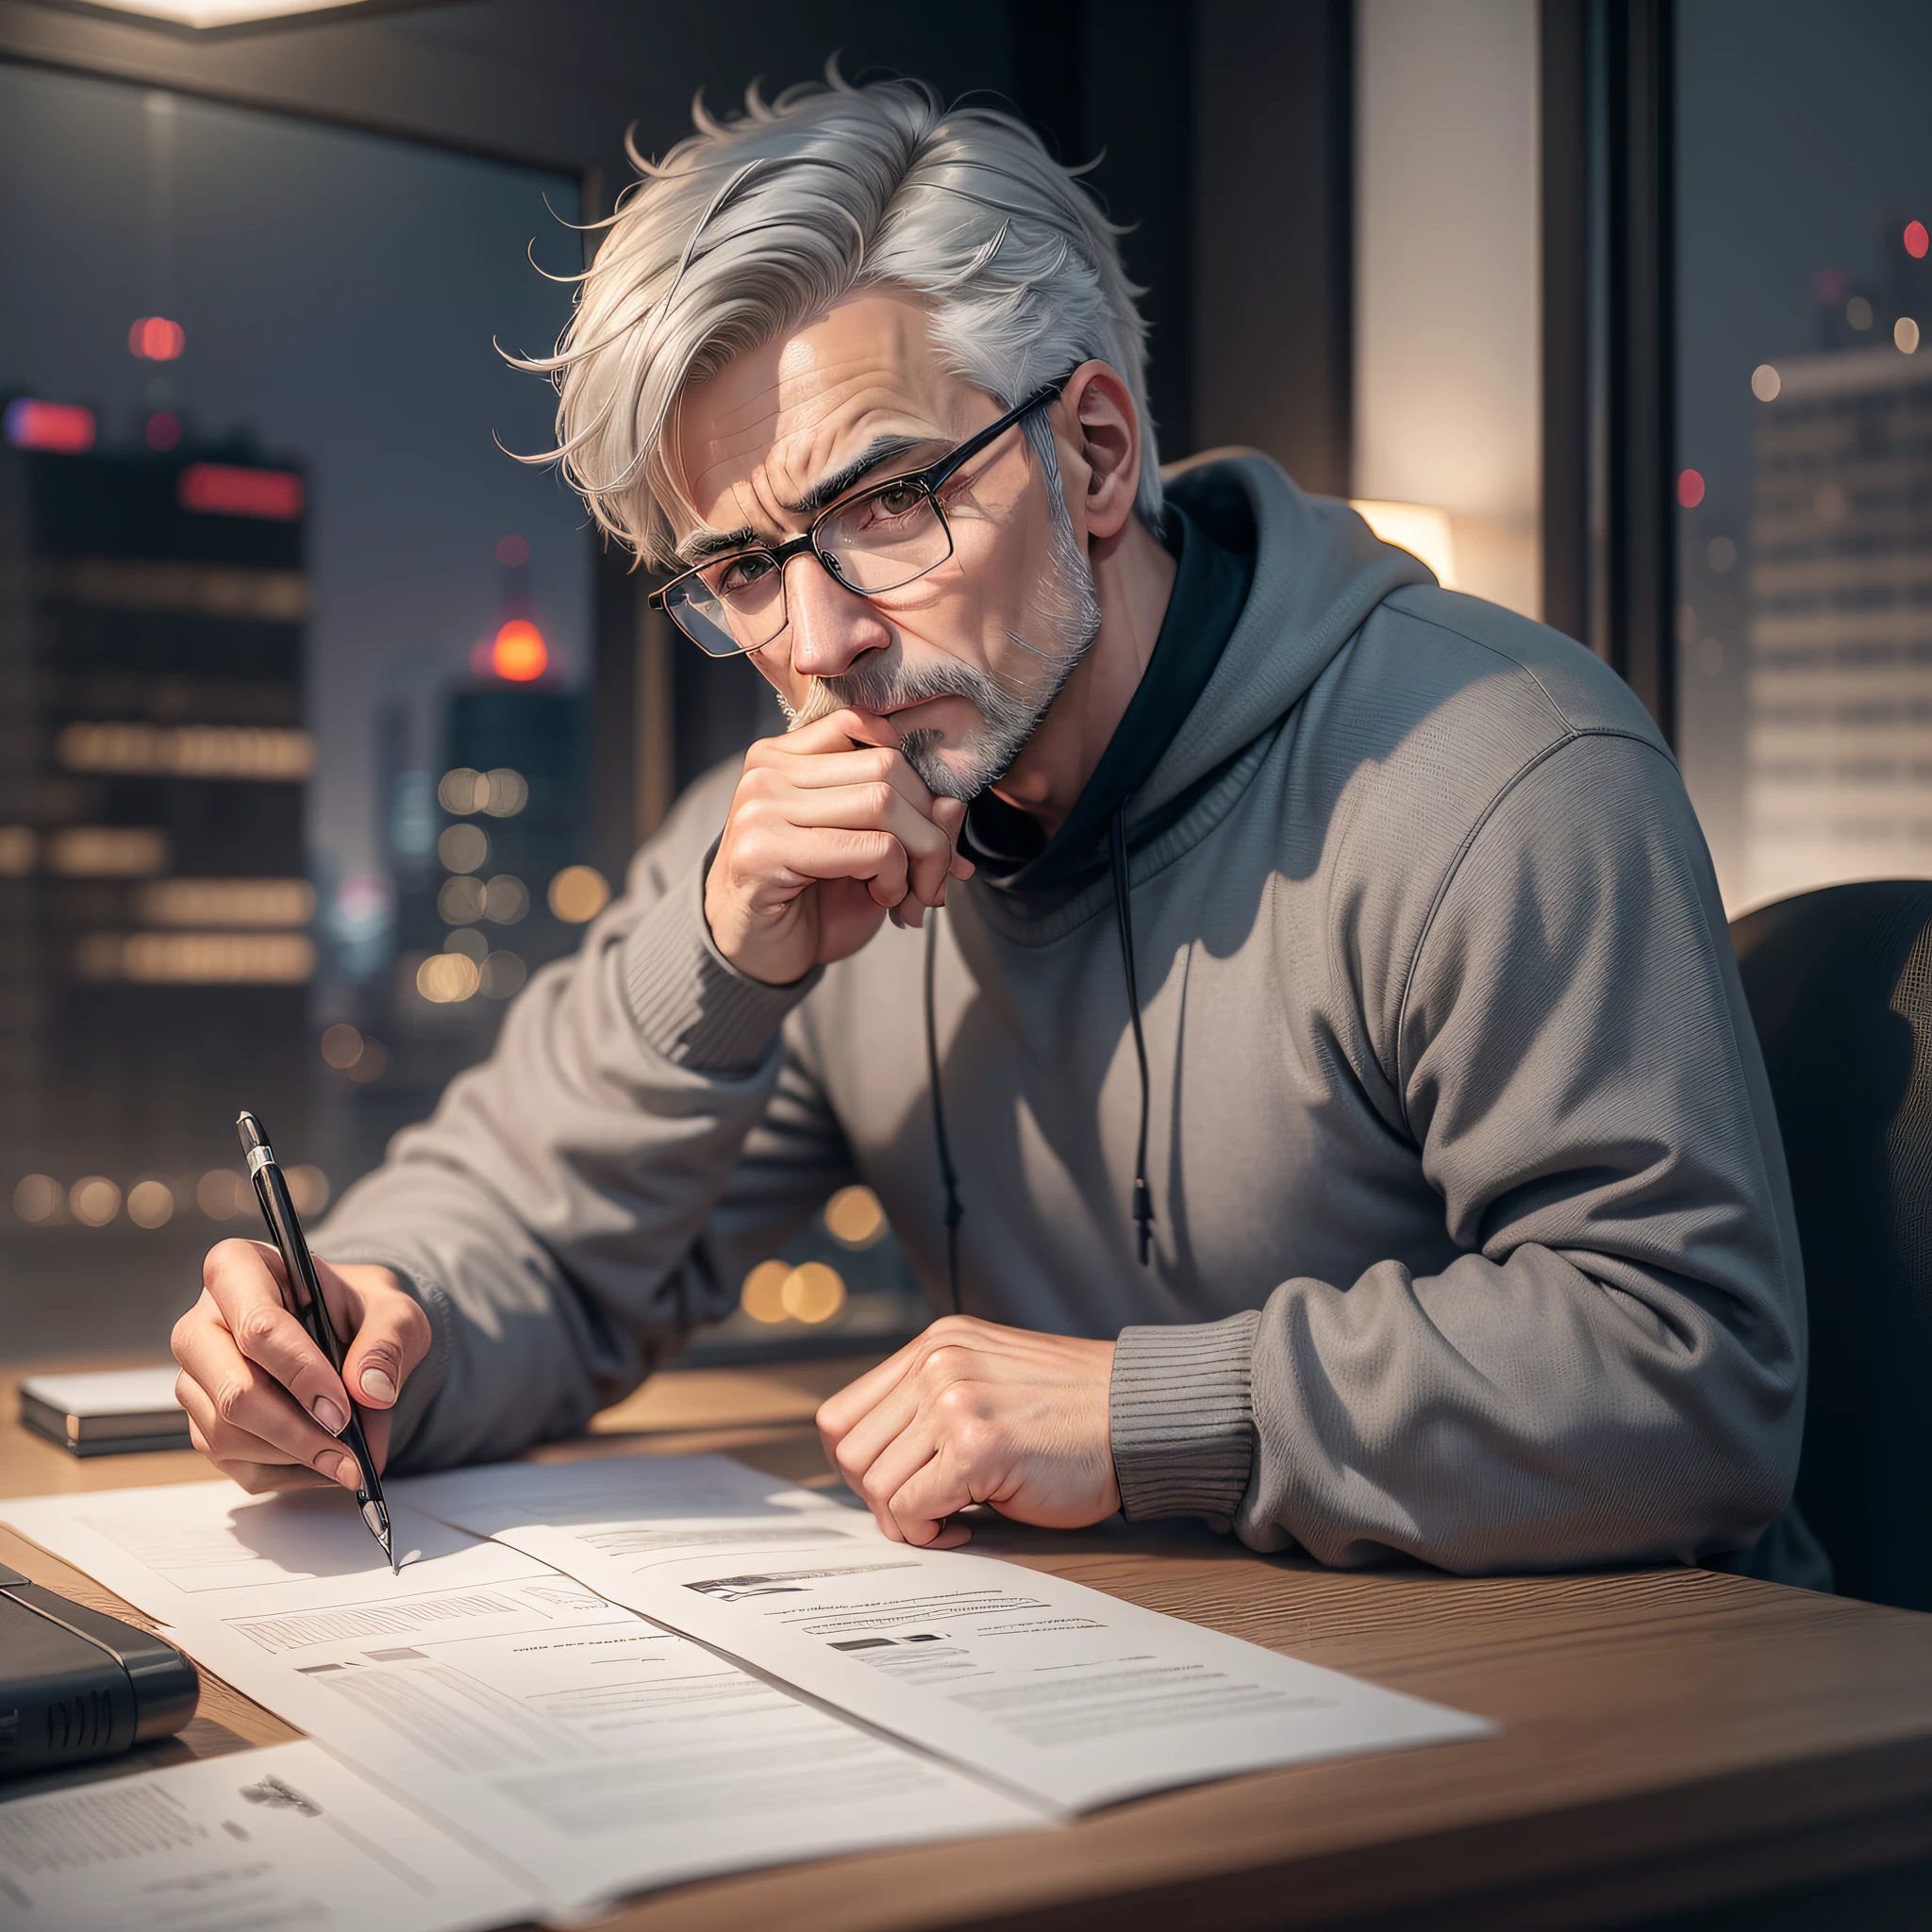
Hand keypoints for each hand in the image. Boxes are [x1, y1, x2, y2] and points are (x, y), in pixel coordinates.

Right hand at [171, 1241, 429, 1494]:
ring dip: (294, 1457)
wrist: (352, 1335)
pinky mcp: (202, 1421)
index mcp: (239, 1270)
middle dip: (296, 1429)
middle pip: (235, 1390)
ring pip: (228, 1435)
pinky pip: (233, 1462)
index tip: (342, 1408)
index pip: (258, 1326)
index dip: (301, 1371)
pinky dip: (285, 1472)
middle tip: (349, 1448)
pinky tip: (325, 1464)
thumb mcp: (394, 1312)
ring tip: (349, 1461)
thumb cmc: (363, 1313)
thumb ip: (389, 1341)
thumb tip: (371, 1390)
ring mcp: (196, 1377)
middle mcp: (202, 1324)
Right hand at [705, 708, 974, 985]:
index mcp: (786, 756)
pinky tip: (883, 899)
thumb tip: (955, 805)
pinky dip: (897, 878)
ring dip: (921, 857)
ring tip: (910, 893)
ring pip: (885, 803)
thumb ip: (912, 820)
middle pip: (888, 768)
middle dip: (932, 828)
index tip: (936, 833)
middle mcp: (767, 771)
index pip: (875, 733)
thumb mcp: (870, 853)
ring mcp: (761, 806)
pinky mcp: (765, 849)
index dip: (922, 784)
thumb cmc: (808, 903)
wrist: (752, 957)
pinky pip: (872, 847)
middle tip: (935, 877)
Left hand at [815, 1315, 1119, 1547]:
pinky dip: (929, 1531)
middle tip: (926, 1510)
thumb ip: (932, 1404)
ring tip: (950, 1515)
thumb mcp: (988, 1382)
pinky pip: (911, 1509)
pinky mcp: (976, 1444)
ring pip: (875, 1484)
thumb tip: (872, 1467)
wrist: (1140, 1418)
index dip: (860, 1465)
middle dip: (880, 1497)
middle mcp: (937, 1362)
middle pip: (851, 1452)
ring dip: (907, 1517)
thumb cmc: (1074, 1415)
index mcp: (936, 1344)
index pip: (843, 1414)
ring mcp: (954, 1399)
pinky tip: (965, 1523)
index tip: (895, 1488)